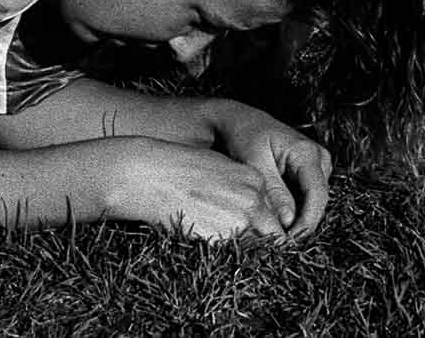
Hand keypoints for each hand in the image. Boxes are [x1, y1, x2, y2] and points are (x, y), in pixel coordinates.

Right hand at [107, 137, 290, 242]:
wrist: (150, 175)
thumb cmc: (178, 167)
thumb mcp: (219, 167)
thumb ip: (240, 187)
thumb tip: (249, 208)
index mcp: (255, 180)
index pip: (274, 211)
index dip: (267, 226)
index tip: (263, 236)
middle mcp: (253, 200)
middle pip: (273, 233)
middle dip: (266, 244)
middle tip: (261, 256)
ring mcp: (238, 221)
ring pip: (255, 247)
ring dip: (248, 253)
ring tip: (232, 256)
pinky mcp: (219, 239)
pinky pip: (231, 255)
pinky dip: (226, 257)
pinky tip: (209, 248)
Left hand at [208, 103, 334, 238]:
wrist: (237, 121)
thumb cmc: (243, 136)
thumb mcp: (254, 162)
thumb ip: (273, 191)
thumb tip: (288, 220)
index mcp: (307, 152)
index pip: (317, 194)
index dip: (308, 221)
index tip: (291, 241)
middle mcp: (318, 158)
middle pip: (318, 200)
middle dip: (302, 223)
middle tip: (280, 244)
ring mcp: (316, 165)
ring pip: (313, 201)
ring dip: (298, 218)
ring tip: (276, 235)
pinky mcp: (308, 173)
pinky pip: (306, 197)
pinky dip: (293, 210)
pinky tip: (277, 221)